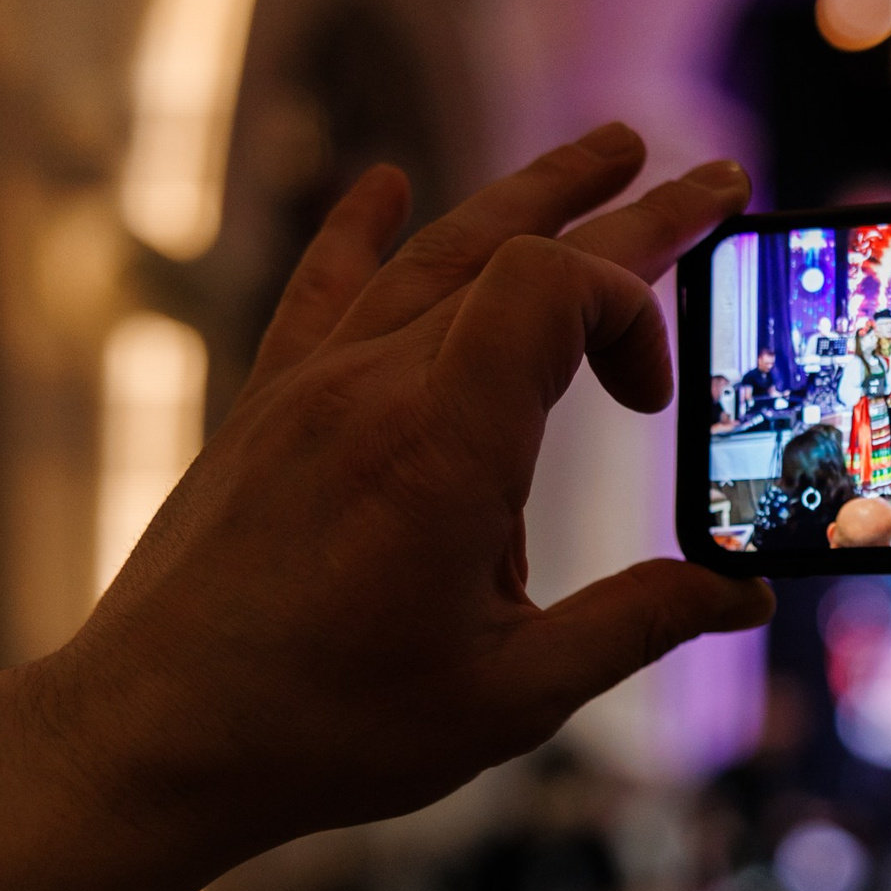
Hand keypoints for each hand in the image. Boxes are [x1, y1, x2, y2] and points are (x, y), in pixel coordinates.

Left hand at [0, 124, 772, 890]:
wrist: (149, 737)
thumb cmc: (327, 728)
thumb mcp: (512, 695)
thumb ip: (636, 626)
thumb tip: (742, 596)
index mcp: (445, 446)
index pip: (556, 286)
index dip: (632, 312)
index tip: (653, 406)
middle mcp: (376, 387)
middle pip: (515, 249)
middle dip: (629, 212)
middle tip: (715, 179)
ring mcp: (313, 386)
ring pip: (435, 253)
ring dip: (530, 196)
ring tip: (608, 152)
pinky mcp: (267, 407)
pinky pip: (323, 288)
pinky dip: (362, 227)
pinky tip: (383, 181)